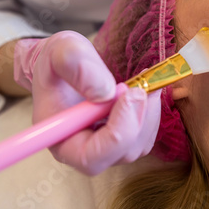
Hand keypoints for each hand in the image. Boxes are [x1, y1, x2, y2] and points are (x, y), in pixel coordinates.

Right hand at [13, 31, 160, 174]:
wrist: (65, 63)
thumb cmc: (58, 61)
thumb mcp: (62, 50)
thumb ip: (77, 66)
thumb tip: (106, 93)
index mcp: (60, 139)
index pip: (91, 158)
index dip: (116, 134)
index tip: (128, 95)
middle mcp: (83, 150)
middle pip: (122, 153)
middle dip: (138, 118)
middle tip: (140, 85)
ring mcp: (106, 146)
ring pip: (139, 144)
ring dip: (148, 113)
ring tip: (141, 82)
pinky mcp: (122, 137)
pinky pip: (145, 133)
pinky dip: (150, 111)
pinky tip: (143, 88)